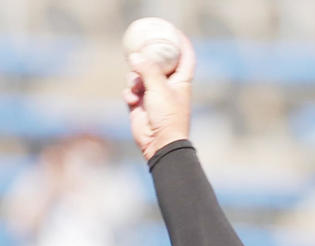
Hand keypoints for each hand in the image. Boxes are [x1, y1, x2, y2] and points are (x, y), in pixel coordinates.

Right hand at [123, 30, 196, 160]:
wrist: (159, 144)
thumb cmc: (167, 117)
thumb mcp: (159, 88)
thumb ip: (147, 69)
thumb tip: (135, 57)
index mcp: (181, 81)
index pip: (186, 58)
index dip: (182, 44)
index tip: (175, 32)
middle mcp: (168, 86)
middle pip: (157, 63)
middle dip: (147, 58)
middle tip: (139, 52)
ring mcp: (153, 95)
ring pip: (139, 74)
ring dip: (134, 79)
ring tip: (136, 89)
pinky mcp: (140, 104)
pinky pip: (130, 89)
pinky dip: (129, 93)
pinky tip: (132, 101)